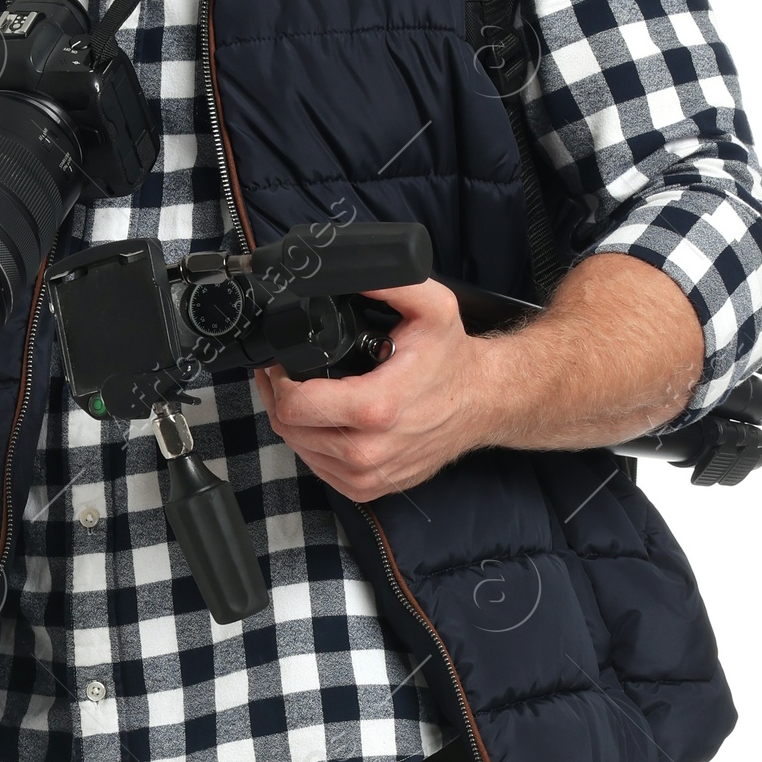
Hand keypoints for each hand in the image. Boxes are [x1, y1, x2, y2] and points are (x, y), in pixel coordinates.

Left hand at [257, 253, 706, 493]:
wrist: (484, 402)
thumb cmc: (454, 359)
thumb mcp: (431, 305)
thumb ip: (388, 283)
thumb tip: (347, 272)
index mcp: (375, 408)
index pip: (295, 405)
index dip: (278, 380)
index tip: (280, 363)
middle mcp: (369, 450)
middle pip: (290, 430)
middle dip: (280, 399)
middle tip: (285, 375)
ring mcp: (369, 475)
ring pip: (301, 452)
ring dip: (295, 424)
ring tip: (306, 395)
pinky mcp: (371, 489)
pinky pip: (321, 471)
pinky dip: (315, 447)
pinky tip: (325, 423)